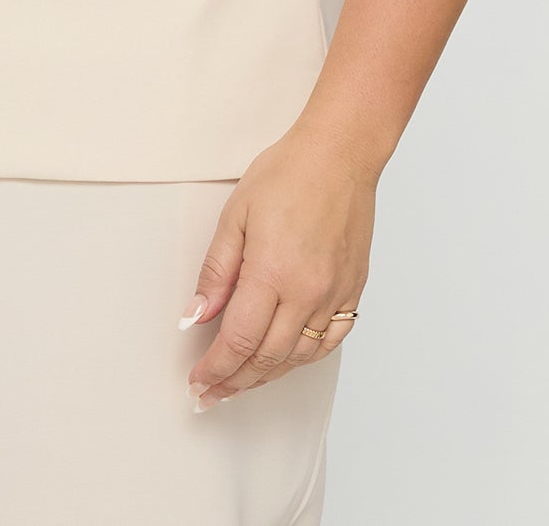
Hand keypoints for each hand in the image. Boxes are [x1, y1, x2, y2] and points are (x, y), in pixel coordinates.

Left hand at [182, 121, 375, 410]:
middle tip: (211, 394)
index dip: (215, 369)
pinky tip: (287, 360)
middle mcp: (307, 292)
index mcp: (272, 272)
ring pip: (299, 357)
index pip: (238, 341)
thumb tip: (196, 317)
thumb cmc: (288, 174)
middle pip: (267, 358)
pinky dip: (304, 358)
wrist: (339, 155)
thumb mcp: (235, 215)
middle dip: (235, 382)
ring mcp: (334, 295)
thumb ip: (216, 272)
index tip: (198, 382)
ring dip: (267, 375)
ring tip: (241, 382)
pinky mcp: (352, 291)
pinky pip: (330, 341)